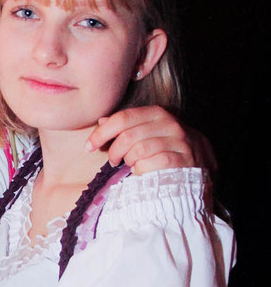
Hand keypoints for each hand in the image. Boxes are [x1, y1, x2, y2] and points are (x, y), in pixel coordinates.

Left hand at [85, 106, 214, 174]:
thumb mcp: (149, 134)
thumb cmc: (167, 150)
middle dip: (113, 151)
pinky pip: (150, 164)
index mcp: (158, 114)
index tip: (89, 146)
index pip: (123, 118)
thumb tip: (103, 121)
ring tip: (130, 165)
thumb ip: (128, 127)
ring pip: (138, 151)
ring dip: (128, 162)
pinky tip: (141, 172)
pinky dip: (140, 170)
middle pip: (127, 136)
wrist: (197, 170)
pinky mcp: (182, 161)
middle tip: (112, 160)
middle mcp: (170, 124)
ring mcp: (178, 142)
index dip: (102, 133)